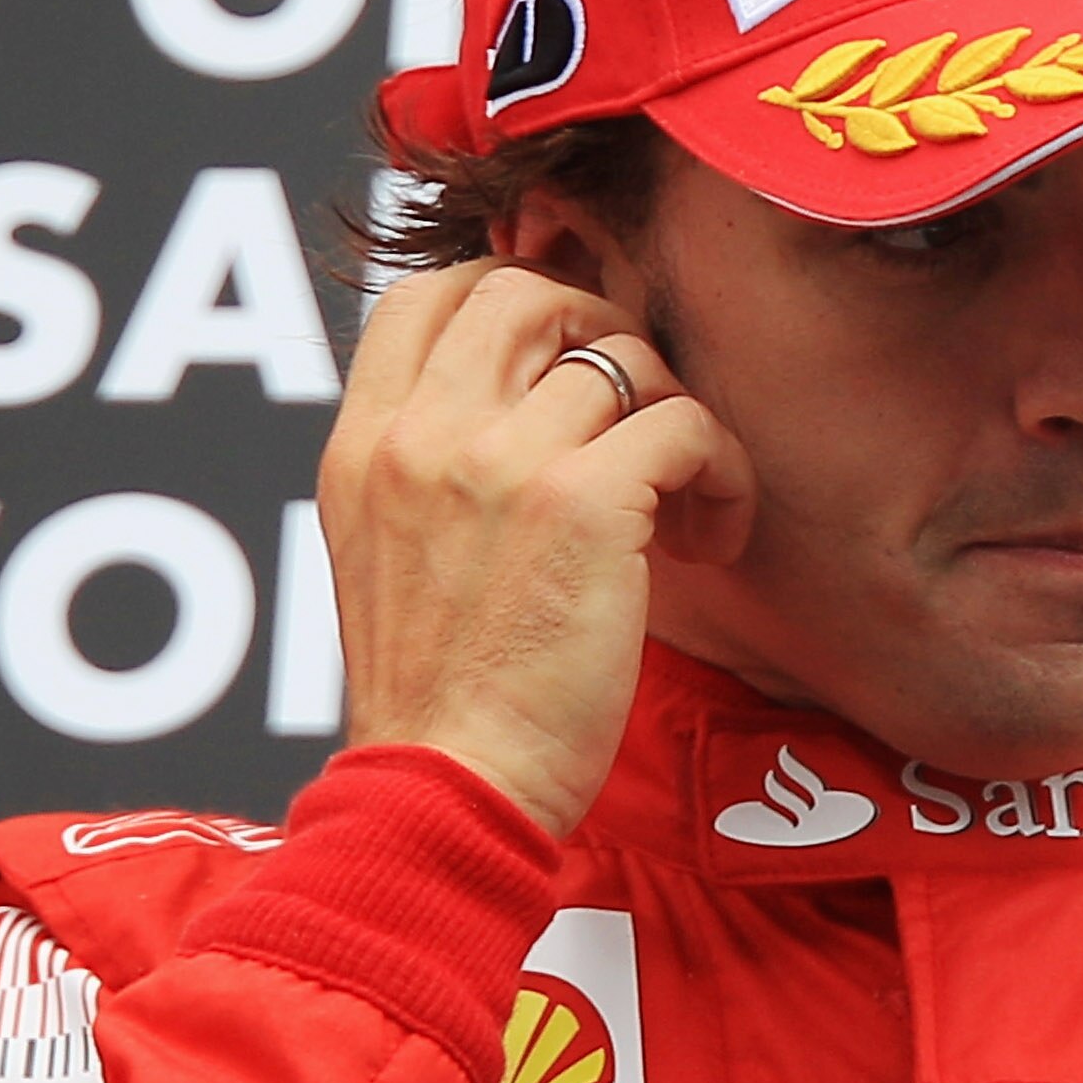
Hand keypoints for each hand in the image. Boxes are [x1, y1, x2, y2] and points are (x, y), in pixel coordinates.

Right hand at [319, 265, 751, 836]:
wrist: (445, 790)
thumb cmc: (436, 701)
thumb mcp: (382, 558)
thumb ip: (427, 471)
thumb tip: (517, 405)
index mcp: (361, 447)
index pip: (424, 294)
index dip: (509, 293)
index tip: (563, 355)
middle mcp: (420, 435)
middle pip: (525, 292)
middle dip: (601, 333)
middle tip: (637, 413)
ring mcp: (498, 460)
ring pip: (622, 355)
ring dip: (673, 413)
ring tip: (683, 503)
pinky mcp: (582, 503)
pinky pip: (684, 423)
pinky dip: (721, 470)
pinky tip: (711, 536)